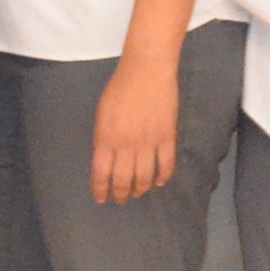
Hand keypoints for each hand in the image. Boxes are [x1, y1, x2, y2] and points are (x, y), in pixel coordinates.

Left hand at [92, 59, 179, 202]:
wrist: (146, 71)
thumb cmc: (119, 88)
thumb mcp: (101, 114)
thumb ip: (103, 139)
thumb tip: (106, 160)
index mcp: (106, 139)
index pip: (102, 173)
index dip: (101, 189)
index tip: (102, 199)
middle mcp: (126, 145)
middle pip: (124, 180)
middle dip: (121, 194)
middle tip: (121, 200)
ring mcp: (149, 143)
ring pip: (145, 177)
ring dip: (141, 189)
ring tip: (138, 193)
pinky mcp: (167, 137)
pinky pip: (166, 165)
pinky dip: (163, 177)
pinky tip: (159, 182)